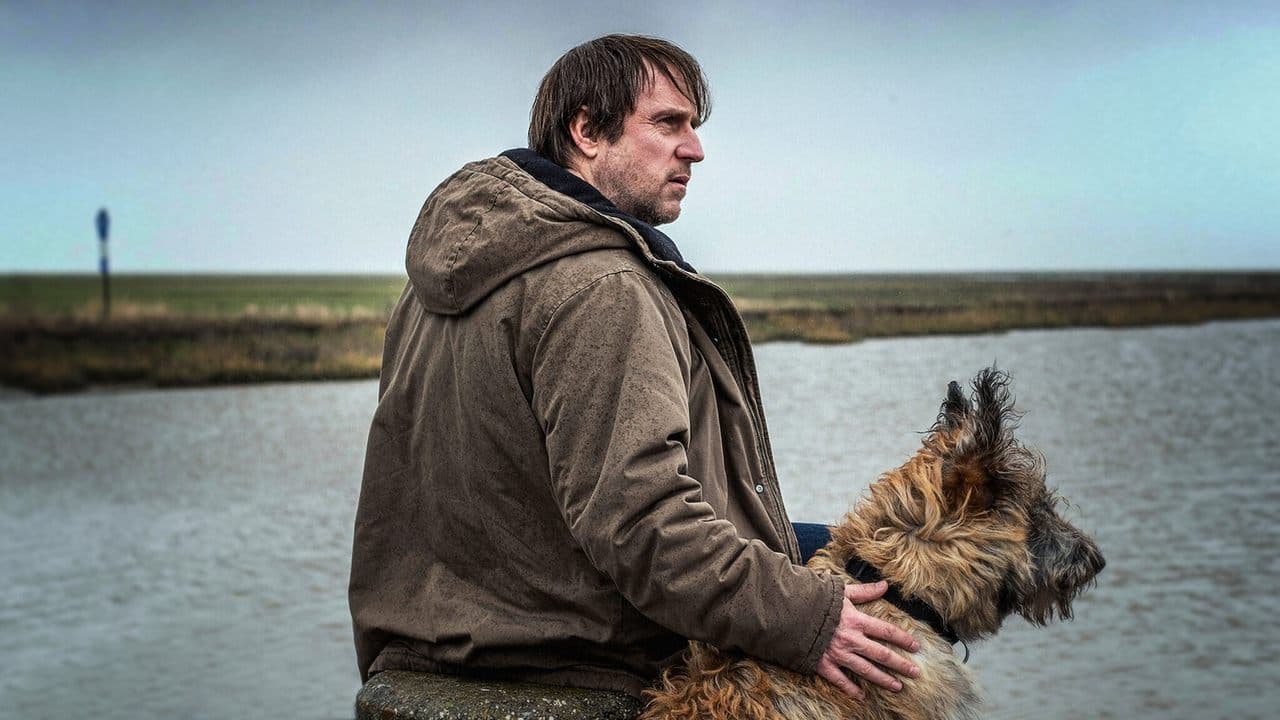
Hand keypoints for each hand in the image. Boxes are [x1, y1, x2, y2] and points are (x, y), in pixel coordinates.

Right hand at [815, 581, 921, 699]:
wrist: (787, 612)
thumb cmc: (814, 599)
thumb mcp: (841, 591)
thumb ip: (864, 591)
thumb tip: (884, 585)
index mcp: (856, 621)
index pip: (887, 631)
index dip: (903, 639)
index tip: (916, 646)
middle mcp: (851, 640)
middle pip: (882, 654)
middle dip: (901, 665)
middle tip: (916, 673)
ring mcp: (838, 654)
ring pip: (866, 670)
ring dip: (884, 679)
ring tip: (898, 687)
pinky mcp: (823, 664)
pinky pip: (840, 680)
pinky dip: (851, 689)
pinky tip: (861, 696)